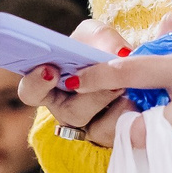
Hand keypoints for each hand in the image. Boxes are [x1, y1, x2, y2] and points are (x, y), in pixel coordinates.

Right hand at [21, 18, 135, 144]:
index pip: (30, 92)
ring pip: (98, 128)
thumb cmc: (101, 49)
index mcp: (50, 87)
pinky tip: (141, 99)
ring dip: (116, 105)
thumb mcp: (96, 35)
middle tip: (112, 82)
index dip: (36, 84)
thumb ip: (102, 37)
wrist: (131, 68)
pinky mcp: (114, 137)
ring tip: (128, 87)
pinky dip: (133, 113)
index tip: (50, 70)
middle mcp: (66, 111)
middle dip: (93, 96)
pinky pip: (122, 132)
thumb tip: (118, 52)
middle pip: (71, 113)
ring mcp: (90, 128)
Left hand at [58, 9, 171, 172]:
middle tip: (118, 117)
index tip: (74, 77)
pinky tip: (170, 146)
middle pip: (134, 129)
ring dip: (142, 145)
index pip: (131, 73)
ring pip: (154, 154)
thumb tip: (155, 30)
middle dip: (117, 126)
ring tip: (143, 134)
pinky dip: (167, 158)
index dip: (96, 76)